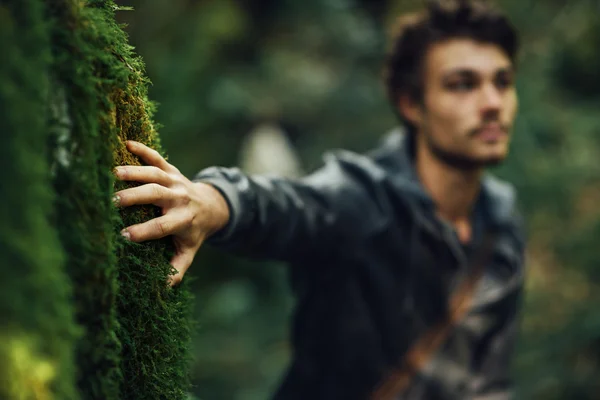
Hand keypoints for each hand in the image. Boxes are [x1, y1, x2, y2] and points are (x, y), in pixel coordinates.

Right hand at [114, 140, 229, 285]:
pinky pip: (158, 157)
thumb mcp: (189, 251)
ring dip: (135, 172)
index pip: (163, 226)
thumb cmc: (194, 231)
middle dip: (136, 197)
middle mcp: (180, 199)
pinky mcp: (172, 170)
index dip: (145, 231)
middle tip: (112, 202)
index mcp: (183, 220)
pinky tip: (126, 143)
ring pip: (156, 174)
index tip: (124, 236)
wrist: (212, 206)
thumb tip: (163, 287)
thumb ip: (177, 269)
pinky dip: (144, 149)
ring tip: (113, 173)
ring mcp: (176, 181)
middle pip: (157, 195)